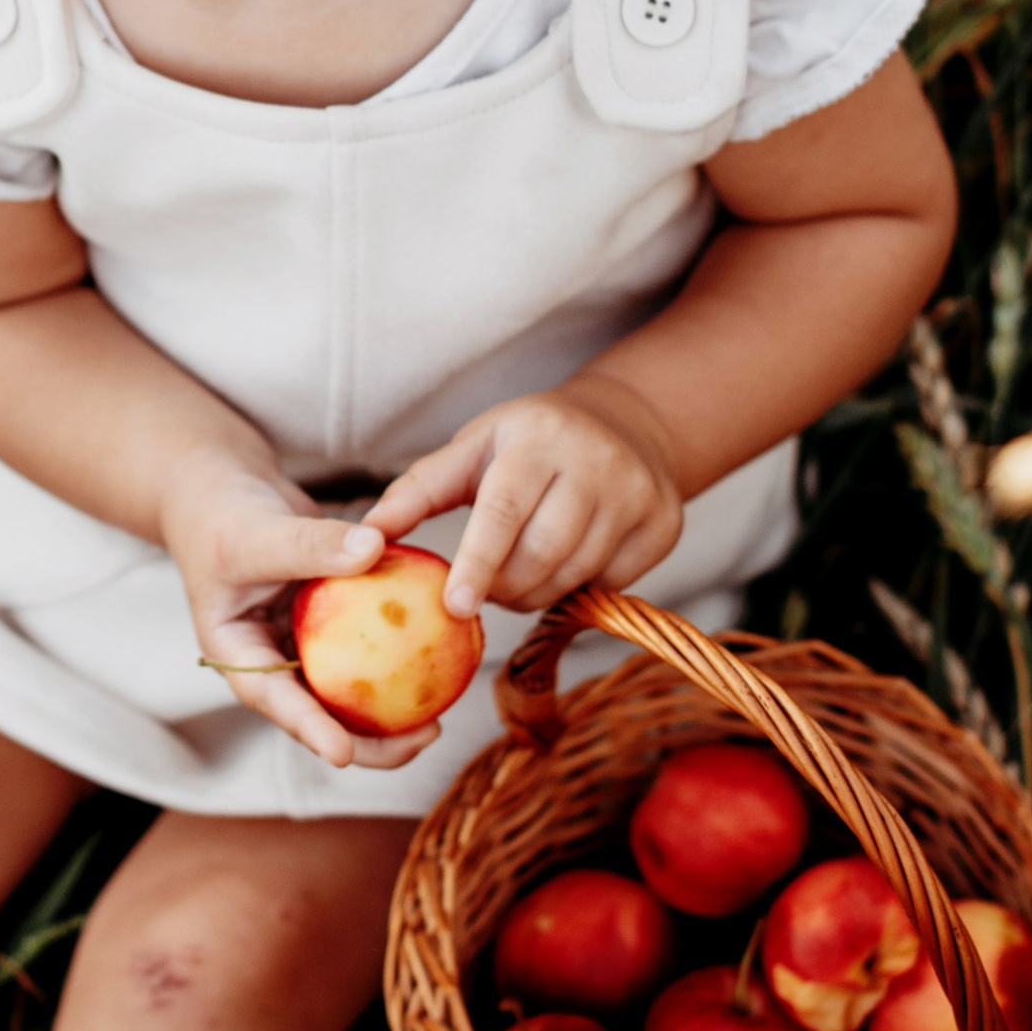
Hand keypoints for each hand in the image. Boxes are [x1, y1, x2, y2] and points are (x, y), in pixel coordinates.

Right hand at [157, 441, 439, 773]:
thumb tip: (375, 548)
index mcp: (236, 653)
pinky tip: (438, 660)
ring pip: (345, 694)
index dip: (308, 729)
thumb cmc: (223, 514)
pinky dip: (396, 659)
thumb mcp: (258, 532)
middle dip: (368, 740)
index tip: (341, 754)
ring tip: (437, 721)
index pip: (271, 697)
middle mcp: (270, 660)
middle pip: (318, 714)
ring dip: (388, 713)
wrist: (223, 492)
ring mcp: (300, 647)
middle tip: (422, 736)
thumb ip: (310, 544)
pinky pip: (364, 651)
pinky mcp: (328, 628)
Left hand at [362, 377, 683, 617]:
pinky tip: (564, 568)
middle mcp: (594, 462)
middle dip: (503, 588)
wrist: (624, 424)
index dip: (478, 563)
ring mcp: (637, 493)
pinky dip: (580, 588)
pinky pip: (614, 583)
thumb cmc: (526, 443)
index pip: (504, 512)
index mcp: (536, 439)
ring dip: (537, 594)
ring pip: (578, 574)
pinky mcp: (665, 524)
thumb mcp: (471, 449)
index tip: (455, 606)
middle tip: (480, 591)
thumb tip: (365, 538)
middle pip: (542, 554)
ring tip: (517, 580)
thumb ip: (418, 492)